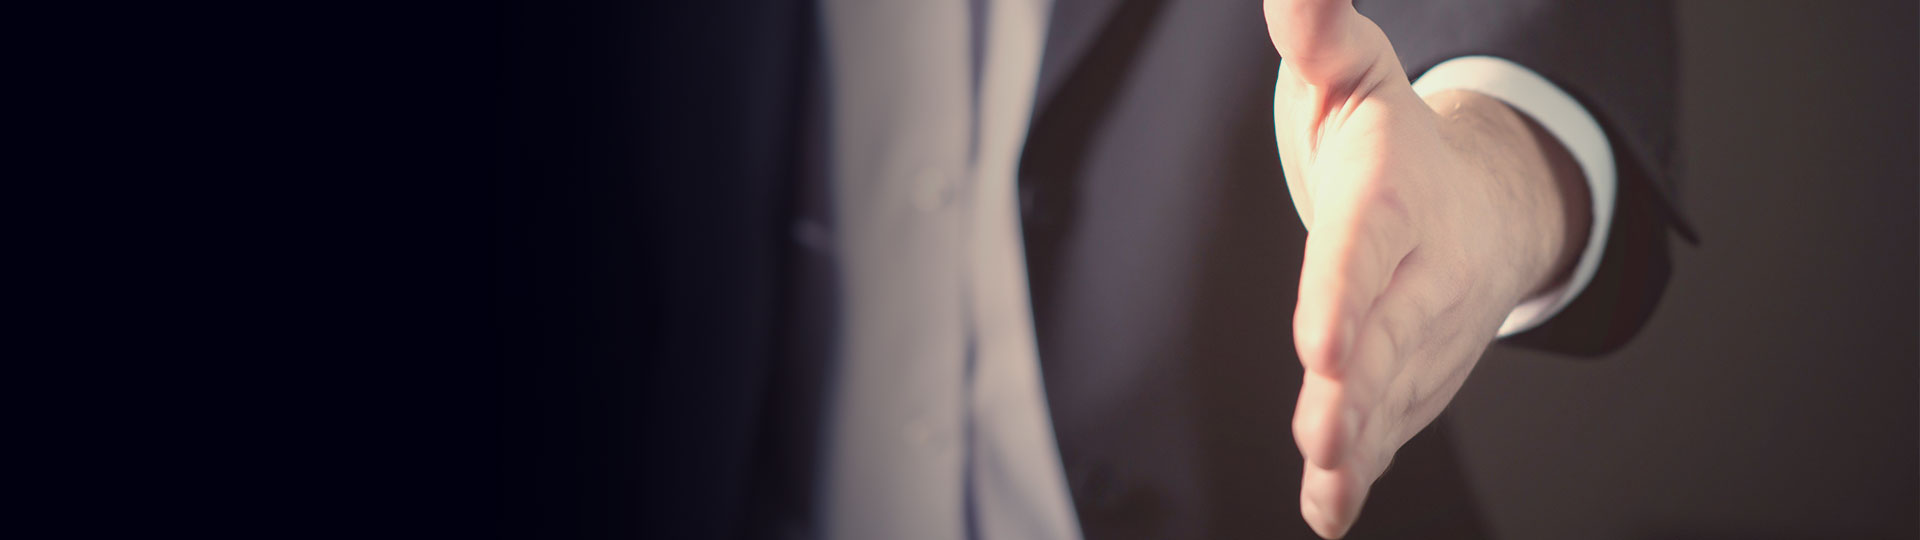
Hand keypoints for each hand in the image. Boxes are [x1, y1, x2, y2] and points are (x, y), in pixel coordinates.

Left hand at [1263, 1, 1590, 536]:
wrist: (1483, 202)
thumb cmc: (1389, 136)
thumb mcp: (1351, 71)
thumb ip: (1317, 32)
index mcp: (1394, 196)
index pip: (1367, 247)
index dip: (1344, 294)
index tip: (1322, 344)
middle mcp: (1419, 272)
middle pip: (1388, 335)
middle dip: (1359, 387)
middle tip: (1322, 428)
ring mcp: (1422, 333)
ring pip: (1393, 395)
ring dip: (1360, 442)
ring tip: (1327, 479)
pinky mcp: (1412, 377)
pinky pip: (1392, 428)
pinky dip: (1362, 473)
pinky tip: (1330, 513)